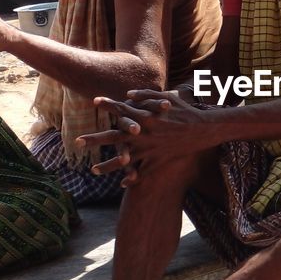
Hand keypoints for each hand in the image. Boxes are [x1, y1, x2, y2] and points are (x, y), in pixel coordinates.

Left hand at [77, 91, 210, 186]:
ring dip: (107, 165)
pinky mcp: (157, 160)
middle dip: (95, 139)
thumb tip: (128, 95)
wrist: (203, 130)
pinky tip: (122, 184)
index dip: (108, 104)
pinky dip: (132, 178)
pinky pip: (142, 172)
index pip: (122, 109)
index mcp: (145, 117)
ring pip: (123, 159)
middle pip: (114, 137)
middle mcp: (143, 134)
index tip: (94, 101)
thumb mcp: (168, 98)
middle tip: (77, 142)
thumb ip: (146, 96)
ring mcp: (149, 149)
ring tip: (93, 170)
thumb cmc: (186, 111)